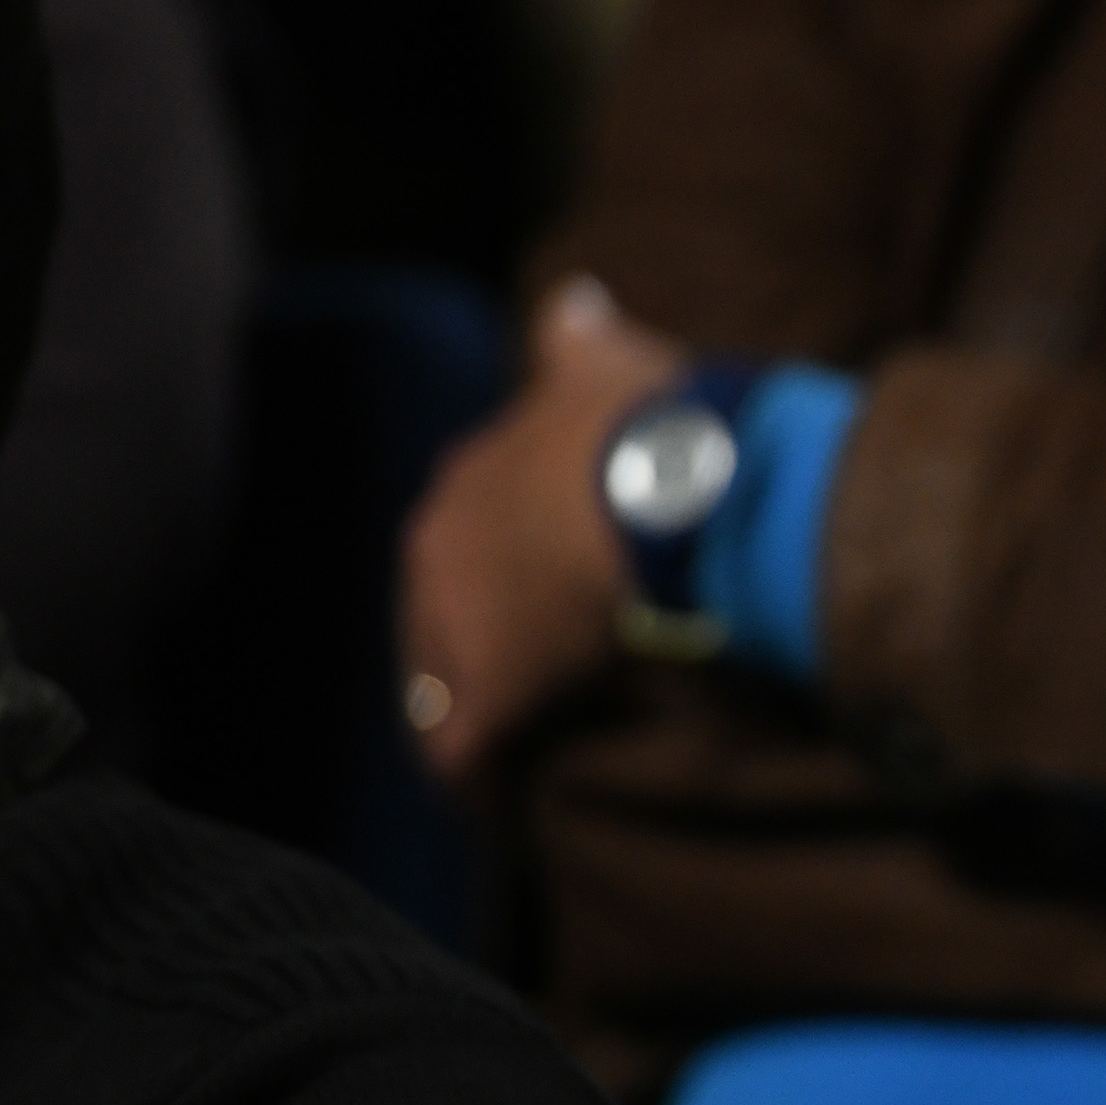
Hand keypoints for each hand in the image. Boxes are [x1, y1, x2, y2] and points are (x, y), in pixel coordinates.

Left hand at [399, 277, 685, 784]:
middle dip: (466, 654)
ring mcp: (458, 622)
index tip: (527, 605)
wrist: (671, 479)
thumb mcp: (606, 361)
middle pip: (434, 617)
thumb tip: (575, 298)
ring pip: (438, 687)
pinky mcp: (490, 695)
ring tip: (497, 764)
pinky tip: (494, 806)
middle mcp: (440, 543)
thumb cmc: (651, 418)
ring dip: (466, 721)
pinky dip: (477, 781)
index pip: (460, 540)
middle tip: (514, 694)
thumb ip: (579, 339)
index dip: (492, 577)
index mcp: (471, 473)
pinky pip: (464, 754)